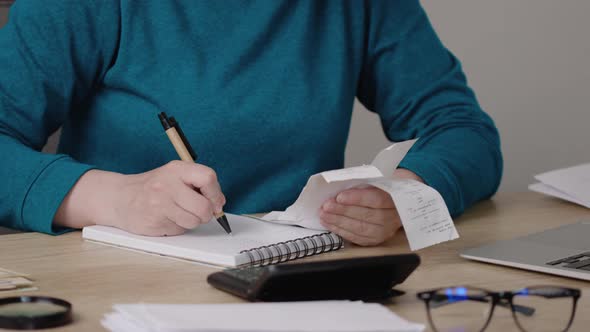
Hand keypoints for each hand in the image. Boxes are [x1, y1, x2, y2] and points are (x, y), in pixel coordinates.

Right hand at [55, 161, 225, 235]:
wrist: (119, 198)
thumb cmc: (152, 187)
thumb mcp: (174, 176)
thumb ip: (198, 185)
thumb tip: (219, 203)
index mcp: (176, 169)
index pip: (208, 178)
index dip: (216, 194)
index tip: (216, 202)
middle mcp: (167, 185)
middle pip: (204, 207)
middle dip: (206, 214)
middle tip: (198, 212)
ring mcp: (159, 204)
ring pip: (193, 222)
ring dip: (191, 222)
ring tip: (177, 213)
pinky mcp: (154, 222)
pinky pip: (179, 230)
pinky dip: (177, 227)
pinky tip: (165, 218)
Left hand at [319, 168, 422, 245]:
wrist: (398, 200)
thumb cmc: (384, 186)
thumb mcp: (380, 178)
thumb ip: (365, 182)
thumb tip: (339, 184)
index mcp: (397, 198)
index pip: (377, 200)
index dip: (357, 199)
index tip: (339, 196)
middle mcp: (393, 217)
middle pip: (367, 216)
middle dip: (343, 211)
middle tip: (326, 205)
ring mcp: (386, 231)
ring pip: (361, 229)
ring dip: (338, 222)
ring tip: (323, 214)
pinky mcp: (376, 240)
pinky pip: (357, 238)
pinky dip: (341, 230)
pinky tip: (329, 223)